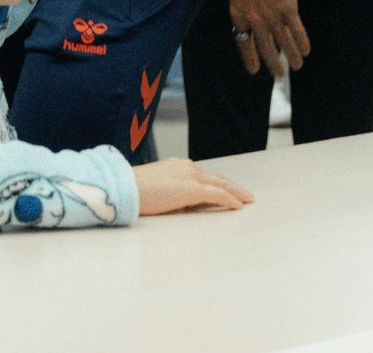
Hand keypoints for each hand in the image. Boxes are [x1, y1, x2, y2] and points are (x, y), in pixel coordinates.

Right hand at [132, 159, 253, 215]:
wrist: (125, 188)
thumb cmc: (133, 192)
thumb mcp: (155, 190)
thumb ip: (170, 192)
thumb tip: (181, 205)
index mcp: (177, 166)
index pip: (203, 176)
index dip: (217, 184)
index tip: (226, 191)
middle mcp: (187, 168)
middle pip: (217, 178)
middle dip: (233, 186)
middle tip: (245, 195)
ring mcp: (190, 177)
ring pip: (221, 184)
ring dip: (236, 192)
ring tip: (248, 200)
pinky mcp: (192, 189)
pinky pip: (218, 194)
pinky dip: (230, 200)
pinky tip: (239, 206)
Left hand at [227, 0, 309, 77]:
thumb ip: (245, 16)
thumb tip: (253, 30)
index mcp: (240, 18)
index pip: (244, 44)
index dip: (250, 59)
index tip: (254, 70)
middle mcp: (256, 22)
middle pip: (266, 49)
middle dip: (273, 64)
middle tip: (279, 74)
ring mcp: (273, 17)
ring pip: (284, 44)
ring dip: (292, 57)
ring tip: (297, 66)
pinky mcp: (288, 10)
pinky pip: (296, 31)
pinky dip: (302, 43)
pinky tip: (305, 51)